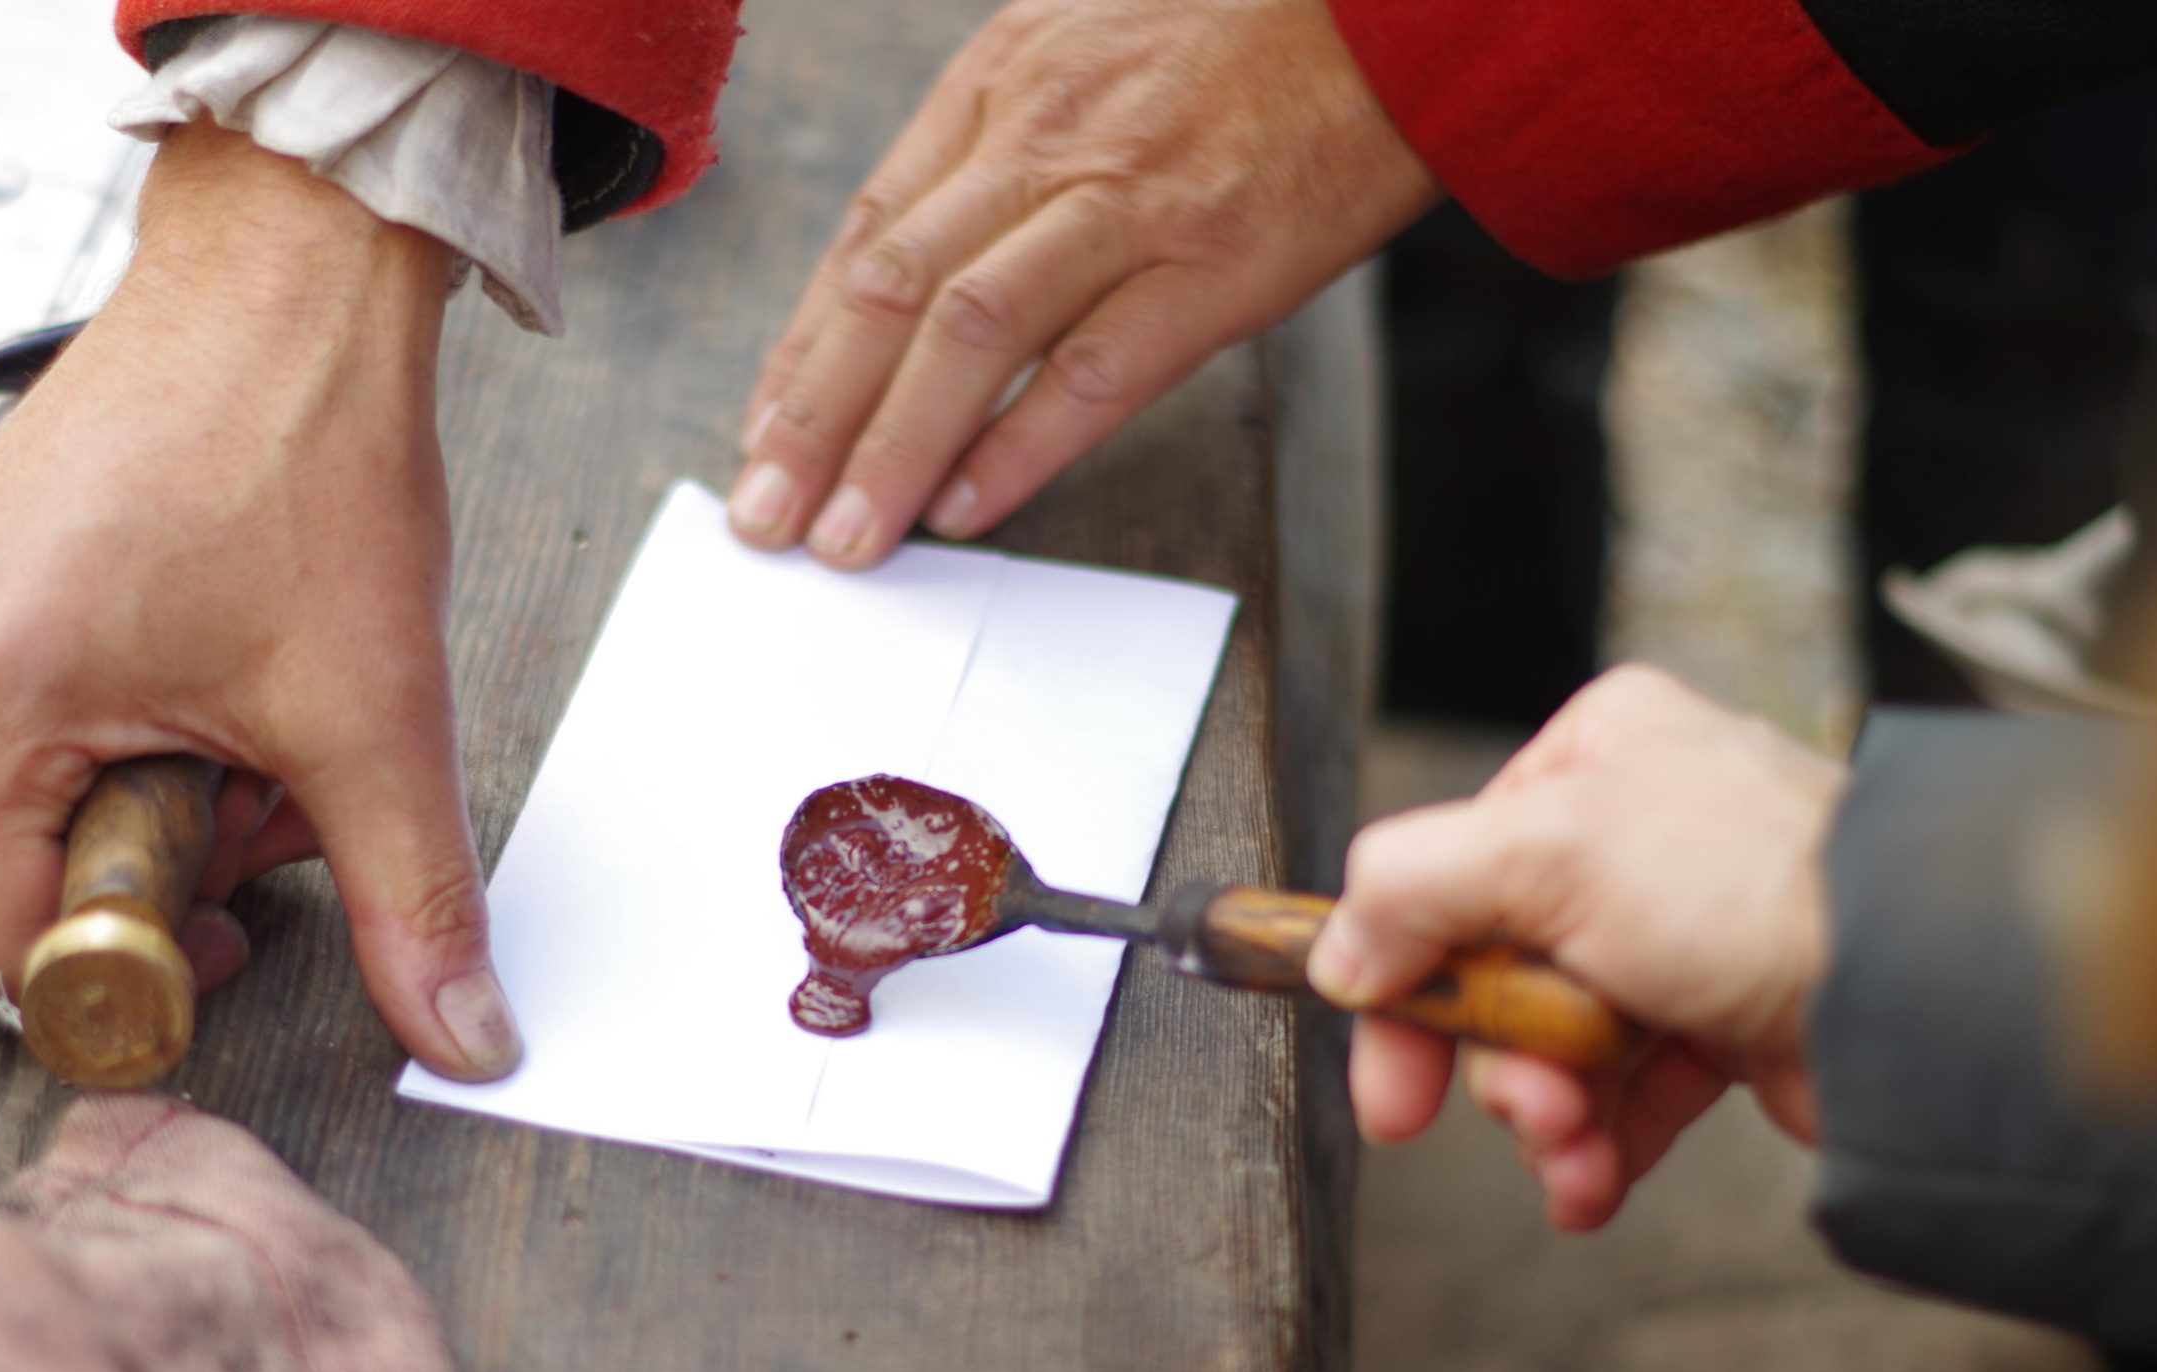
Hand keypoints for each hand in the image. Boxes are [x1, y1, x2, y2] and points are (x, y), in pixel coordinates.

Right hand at [0, 121, 520, 1080]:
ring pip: (23, 811)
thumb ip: (415, 900)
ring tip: (244, 711)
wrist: (288, 284)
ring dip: (151, 804)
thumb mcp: (375, 714)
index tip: (232, 929)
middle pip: (10, 884)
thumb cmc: (309, 457)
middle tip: (263, 784)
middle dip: (161, 870)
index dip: (126, 976)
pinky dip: (121, 742)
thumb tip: (465, 1036)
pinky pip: (21, 734)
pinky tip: (206, 677)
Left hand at [727, 0, 1435, 568]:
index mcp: (996, 90)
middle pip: (891, 292)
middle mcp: (1043, 142)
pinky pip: (1095, 369)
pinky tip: (967, 506)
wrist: (1394, 24)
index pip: (865, 236)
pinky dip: (1021, 444)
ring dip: (894, 447)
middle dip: (814, 417)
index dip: (801, 351)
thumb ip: (991, 163)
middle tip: (766, 515)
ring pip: (971, 336)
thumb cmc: (1234, 55)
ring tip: (846, 537)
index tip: (761, 437)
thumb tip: (905, 286)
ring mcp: (1127, 205)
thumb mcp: (1080, 63)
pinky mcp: (1212, 267)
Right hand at [1307, 666, 1843, 1228]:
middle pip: (1495, 969)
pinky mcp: (1721, 1022)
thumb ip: (1411, 888)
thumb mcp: (1545, 852)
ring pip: (1554, 1042)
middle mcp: (1633, 838)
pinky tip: (1593, 1180)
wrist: (1914, 996)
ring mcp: (1678, 934)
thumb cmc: (1761, 886)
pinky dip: (1601, 1145)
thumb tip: (1337, 949)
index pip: (1445, 872)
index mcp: (1592, 757)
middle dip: (1499, 1062)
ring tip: (1575, 1146)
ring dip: (1549, 1113)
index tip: (1383, 1064)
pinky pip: (1624, 1093)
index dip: (1404, 979)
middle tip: (1516, 1107)